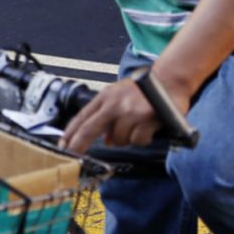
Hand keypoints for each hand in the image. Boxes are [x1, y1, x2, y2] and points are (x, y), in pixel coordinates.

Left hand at [61, 67, 196, 152]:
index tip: (63, 146)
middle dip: (79, 144)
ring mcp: (130, 111)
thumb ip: (109, 117)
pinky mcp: (146, 119)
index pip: (82, 117)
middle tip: (74, 154)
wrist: (170, 79)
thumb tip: (107, 140)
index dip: (71, 133)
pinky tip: (148, 128)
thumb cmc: (144, 90)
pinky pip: (137, 140)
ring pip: (119, 139)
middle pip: (89, 129)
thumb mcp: (120, 97)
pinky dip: (142, 139)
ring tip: (137, 127)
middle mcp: (114, 104)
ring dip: (127, 139)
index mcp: (105, 97)